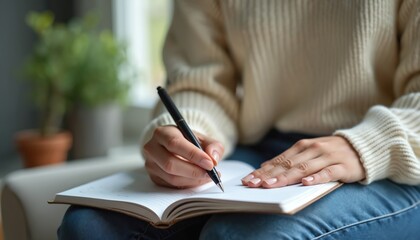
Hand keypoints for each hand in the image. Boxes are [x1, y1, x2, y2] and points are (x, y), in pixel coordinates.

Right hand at [143, 125, 223, 188]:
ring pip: (171, 177)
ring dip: (193, 180)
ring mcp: (151, 164)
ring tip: (208, 177)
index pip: (175, 143)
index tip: (210, 163)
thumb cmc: (190, 142)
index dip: (193, 155)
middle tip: (210, 173)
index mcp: (162, 133)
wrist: (178, 147)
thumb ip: (213, 146)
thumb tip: (213, 158)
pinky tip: (198, 180)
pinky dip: (188, 185)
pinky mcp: (154, 177)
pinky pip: (171, 185)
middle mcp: (152, 148)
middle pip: (170, 163)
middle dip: (193, 171)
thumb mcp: (204, 138)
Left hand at [241, 136, 364, 187]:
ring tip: (271, 185)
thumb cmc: (330, 152)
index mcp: (302, 147)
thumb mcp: (308, 152)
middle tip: (254, 184)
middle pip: (287, 165)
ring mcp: (328, 157)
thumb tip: (265, 166)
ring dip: (286, 177)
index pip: (279, 160)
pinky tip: (305, 183)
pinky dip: (316, 178)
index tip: (248, 179)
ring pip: (304, 168)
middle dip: (269, 175)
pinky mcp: (343, 166)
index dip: (263, 171)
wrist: (363, 146)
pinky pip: (328, 173)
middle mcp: (313, 150)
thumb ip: (289, 159)